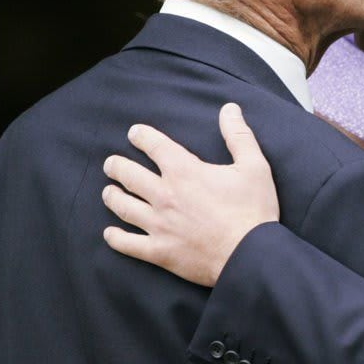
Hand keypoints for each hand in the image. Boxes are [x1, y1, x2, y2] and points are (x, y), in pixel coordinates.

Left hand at [101, 103, 278, 286]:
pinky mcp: (159, 251)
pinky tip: (110, 233)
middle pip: (128, 175)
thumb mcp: (254, 166)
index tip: (134, 132)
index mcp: (185, 172)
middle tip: (111, 163)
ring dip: (112, 196)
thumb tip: (230, 108)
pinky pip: (127, 243)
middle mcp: (164, 195)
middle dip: (116, 166)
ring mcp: (158, 224)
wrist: (250, 254)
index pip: (154, 146)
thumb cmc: (254, 210)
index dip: (141, 136)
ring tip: (109, 192)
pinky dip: (115, 238)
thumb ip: (238, 135)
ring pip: (123, 206)